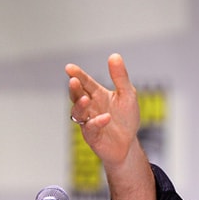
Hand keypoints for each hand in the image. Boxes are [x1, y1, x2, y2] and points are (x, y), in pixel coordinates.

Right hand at [66, 53, 139, 168]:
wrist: (129, 144)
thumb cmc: (126, 119)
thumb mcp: (128, 95)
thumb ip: (120, 77)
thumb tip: (114, 55)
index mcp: (97, 95)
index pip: (85, 82)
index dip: (78, 75)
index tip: (69, 68)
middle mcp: (90, 107)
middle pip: (77, 96)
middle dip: (74, 89)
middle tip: (74, 81)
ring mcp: (88, 122)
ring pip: (78, 113)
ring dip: (80, 105)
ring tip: (85, 99)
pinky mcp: (92, 136)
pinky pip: (90, 129)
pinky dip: (97, 123)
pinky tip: (106, 117)